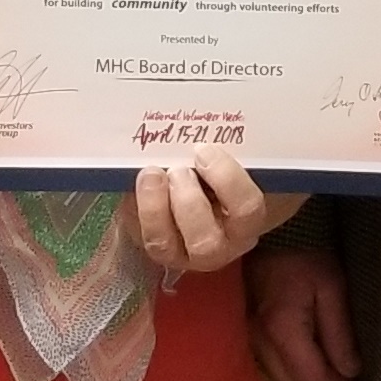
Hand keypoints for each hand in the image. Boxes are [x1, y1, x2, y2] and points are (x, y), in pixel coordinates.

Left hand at [123, 149, 299, 273]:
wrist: (202, 193)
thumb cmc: (224, 173)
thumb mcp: (237, 163)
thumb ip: (233, 151)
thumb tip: (210, 128)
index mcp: (246, 222)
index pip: (246, 209)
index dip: (226, 180)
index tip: (205, 151)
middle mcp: (218, 246)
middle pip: (206, 241)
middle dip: (188, 202)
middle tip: (178, 169)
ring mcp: (181, 252)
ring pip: (164, 245)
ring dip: (154, 208)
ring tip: (152, 173)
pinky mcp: (151, 245)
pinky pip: (137, 231)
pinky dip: (134, 204)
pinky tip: (137, 179)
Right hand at [245, 243, 360, 380]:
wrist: (270, 236)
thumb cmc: (305, 256)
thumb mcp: (331, 287)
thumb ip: (340, 332)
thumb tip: (351, 372)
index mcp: (283, 330)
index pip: (313, 377)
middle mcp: (261, 343)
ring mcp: (251, 341)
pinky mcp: (249, 336)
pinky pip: (273, 369)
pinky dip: (294, 380)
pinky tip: (310, 377)